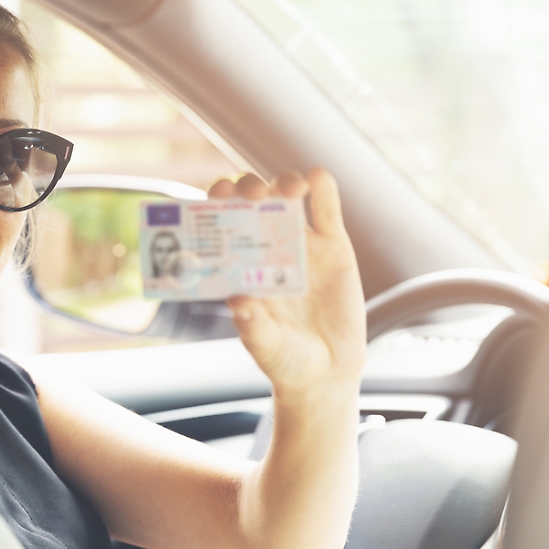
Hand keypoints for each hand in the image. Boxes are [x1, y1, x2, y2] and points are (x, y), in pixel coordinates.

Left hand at [209, 169, 364, 400]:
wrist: (329, 371)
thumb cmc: (285, 359)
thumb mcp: (266, 346)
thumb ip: (253, 327)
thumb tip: (238, 302)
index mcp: (238, 265)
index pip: (220, 223)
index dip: (216, 204)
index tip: (216, 196)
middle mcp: (264, 248)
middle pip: (251, 203)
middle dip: (247, 189)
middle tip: (251, 194)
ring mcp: (299, 244)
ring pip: (287, 199)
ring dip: (284, 184)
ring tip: (289, 189)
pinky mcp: (332, 247)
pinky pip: (327, 213)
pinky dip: (324, 191)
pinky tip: (318, 177)